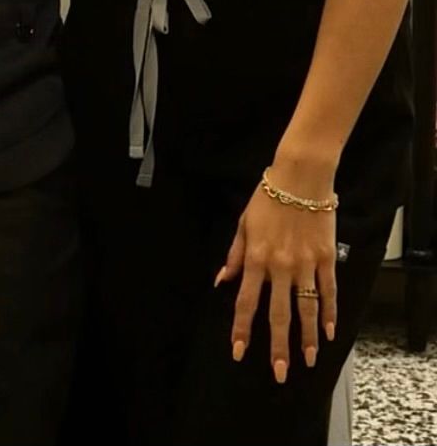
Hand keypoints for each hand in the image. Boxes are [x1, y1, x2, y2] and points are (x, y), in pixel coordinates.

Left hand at [216, 179, 336, 382]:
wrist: (300, 177)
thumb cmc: (268, 197)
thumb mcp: (243, 224)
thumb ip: (234, 255)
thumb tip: (221, 281)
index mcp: (256, 258)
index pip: (246, 302)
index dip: (242, 329)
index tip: (239, 352)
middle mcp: (280, 266)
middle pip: (278, 314)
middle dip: (278, 346)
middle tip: (279, 373)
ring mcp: (305, 264)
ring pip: (306, 309)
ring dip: (307, 338)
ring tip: (307, 360)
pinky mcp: (325, 258)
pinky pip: (329, 291)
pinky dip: (330, 313)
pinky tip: (329, 332)